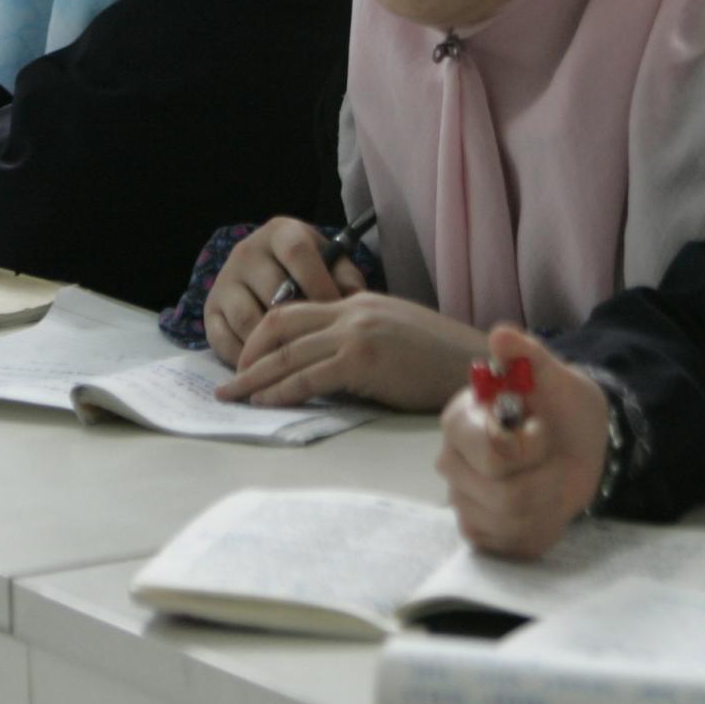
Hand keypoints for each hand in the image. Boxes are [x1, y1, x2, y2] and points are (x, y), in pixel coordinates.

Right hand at [202, 216, 367, 364]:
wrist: (271, 269)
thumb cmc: (311, 269)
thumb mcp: (332, 263)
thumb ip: (346, 278)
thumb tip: (354, 300)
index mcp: (281, 233)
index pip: (297, 252)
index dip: (318, 283)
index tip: (335, 314)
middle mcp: (247, 252)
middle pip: (271, 290)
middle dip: (297, 323)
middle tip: (316, 348)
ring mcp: (224, 281)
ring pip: (246, 319)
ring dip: (269, 346)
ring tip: (292, 364)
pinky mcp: (209, 310)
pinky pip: (222, 339)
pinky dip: (244, 359)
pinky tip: (265, 369)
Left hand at [218, 293, 485, 411]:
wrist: (474, 364)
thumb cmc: (441, 358)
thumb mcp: (395, 333)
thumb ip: (360, 338)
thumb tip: (326, 362)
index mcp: (359, 301)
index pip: (296, 309)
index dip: (264, 334)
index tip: (249, 358)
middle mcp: (353, 310)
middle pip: (280, 323)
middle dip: (248, 352)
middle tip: (230, 378)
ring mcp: (357, 333)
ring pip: (287, 352)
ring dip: (254, 376)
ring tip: (233, 395)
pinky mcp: (363, 360)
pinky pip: (308, 377)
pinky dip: (281, 391)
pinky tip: (266, 403)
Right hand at [435, 325, 608, 557]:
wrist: (577, 440)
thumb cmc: (561, 406)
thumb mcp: (556, 377)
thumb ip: (529, 356)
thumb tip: (501, 334)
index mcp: (460, 422)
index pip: (494, 454)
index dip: (531, 447)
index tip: (543, 429)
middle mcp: (452, 464)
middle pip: (505, 497)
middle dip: (547, 476)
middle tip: (552, 455)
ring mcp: (463, 501)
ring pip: (514, 522)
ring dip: (551, 500)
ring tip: (552, 476)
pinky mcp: (480, 531)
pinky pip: (516, 544)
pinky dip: (544, 525)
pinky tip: (545, 501)